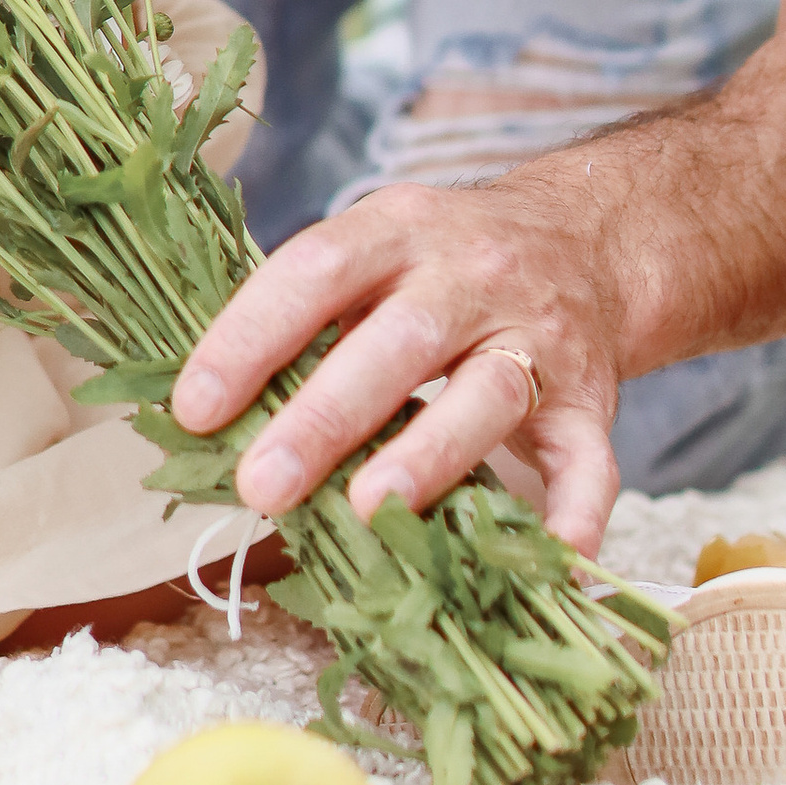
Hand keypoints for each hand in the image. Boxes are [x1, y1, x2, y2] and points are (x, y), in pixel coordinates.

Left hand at [169, 168, 624, 556]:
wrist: (585, 238)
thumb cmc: (440, 263)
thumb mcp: (374, 249)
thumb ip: (305, 317)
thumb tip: (206, 413)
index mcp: (397, 229)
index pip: (316, 270)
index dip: (251, 335)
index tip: (195, 408)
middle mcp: (472, 275)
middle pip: (400, 341)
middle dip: (326, 416)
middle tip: (262, 486)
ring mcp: (538, 337)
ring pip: (488, 394)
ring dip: (429, 455)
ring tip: (371, 512)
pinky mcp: (590, 399)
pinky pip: (590, 459)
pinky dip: (577, 510)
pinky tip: (549, 555)